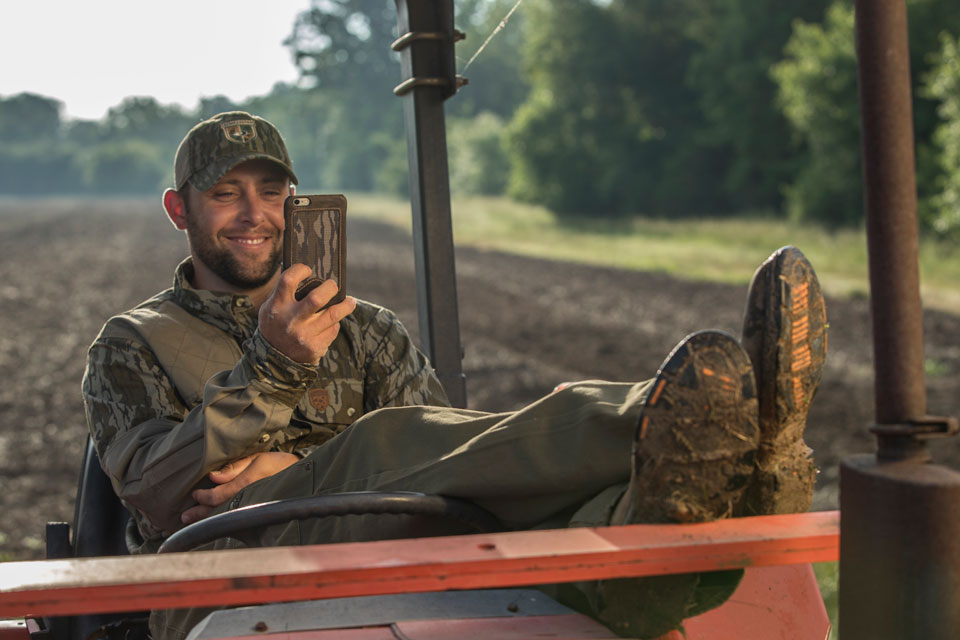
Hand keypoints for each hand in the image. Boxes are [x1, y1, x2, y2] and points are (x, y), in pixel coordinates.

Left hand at [180, 452, 298, 524]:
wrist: (304, 474)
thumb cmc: (279, 464)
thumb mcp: (257, 458)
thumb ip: (234, 468)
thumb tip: (212, 477)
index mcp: (249, 483)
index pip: (219, 495)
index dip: (204, 497)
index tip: (195, 494)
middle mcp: (250, 498)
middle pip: (219, 510)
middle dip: (201, 514)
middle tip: (185, 517)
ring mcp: (254, 507)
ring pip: (226, 516)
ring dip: (208, 519)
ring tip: (193, 522)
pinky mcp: (258, 512)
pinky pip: (236, 517)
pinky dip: (222, 519)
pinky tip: (213, 522)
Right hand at [258, 264, 356, 364]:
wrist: (273, 359)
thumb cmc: (275, 324)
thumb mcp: (270, 307)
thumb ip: (284, 292)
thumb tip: (308, 273)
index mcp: (277, 306)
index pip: (288, 280)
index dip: (300, 270)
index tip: (308, 270)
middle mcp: (291, 321)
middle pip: (317, 298)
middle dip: (330, 288)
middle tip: (333, 286)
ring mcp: (304, 335)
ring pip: (333, 315)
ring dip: (346, 306)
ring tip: (350, 301)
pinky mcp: (315, 347)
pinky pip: (333, 330)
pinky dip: (334, 324)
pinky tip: (333, 322)